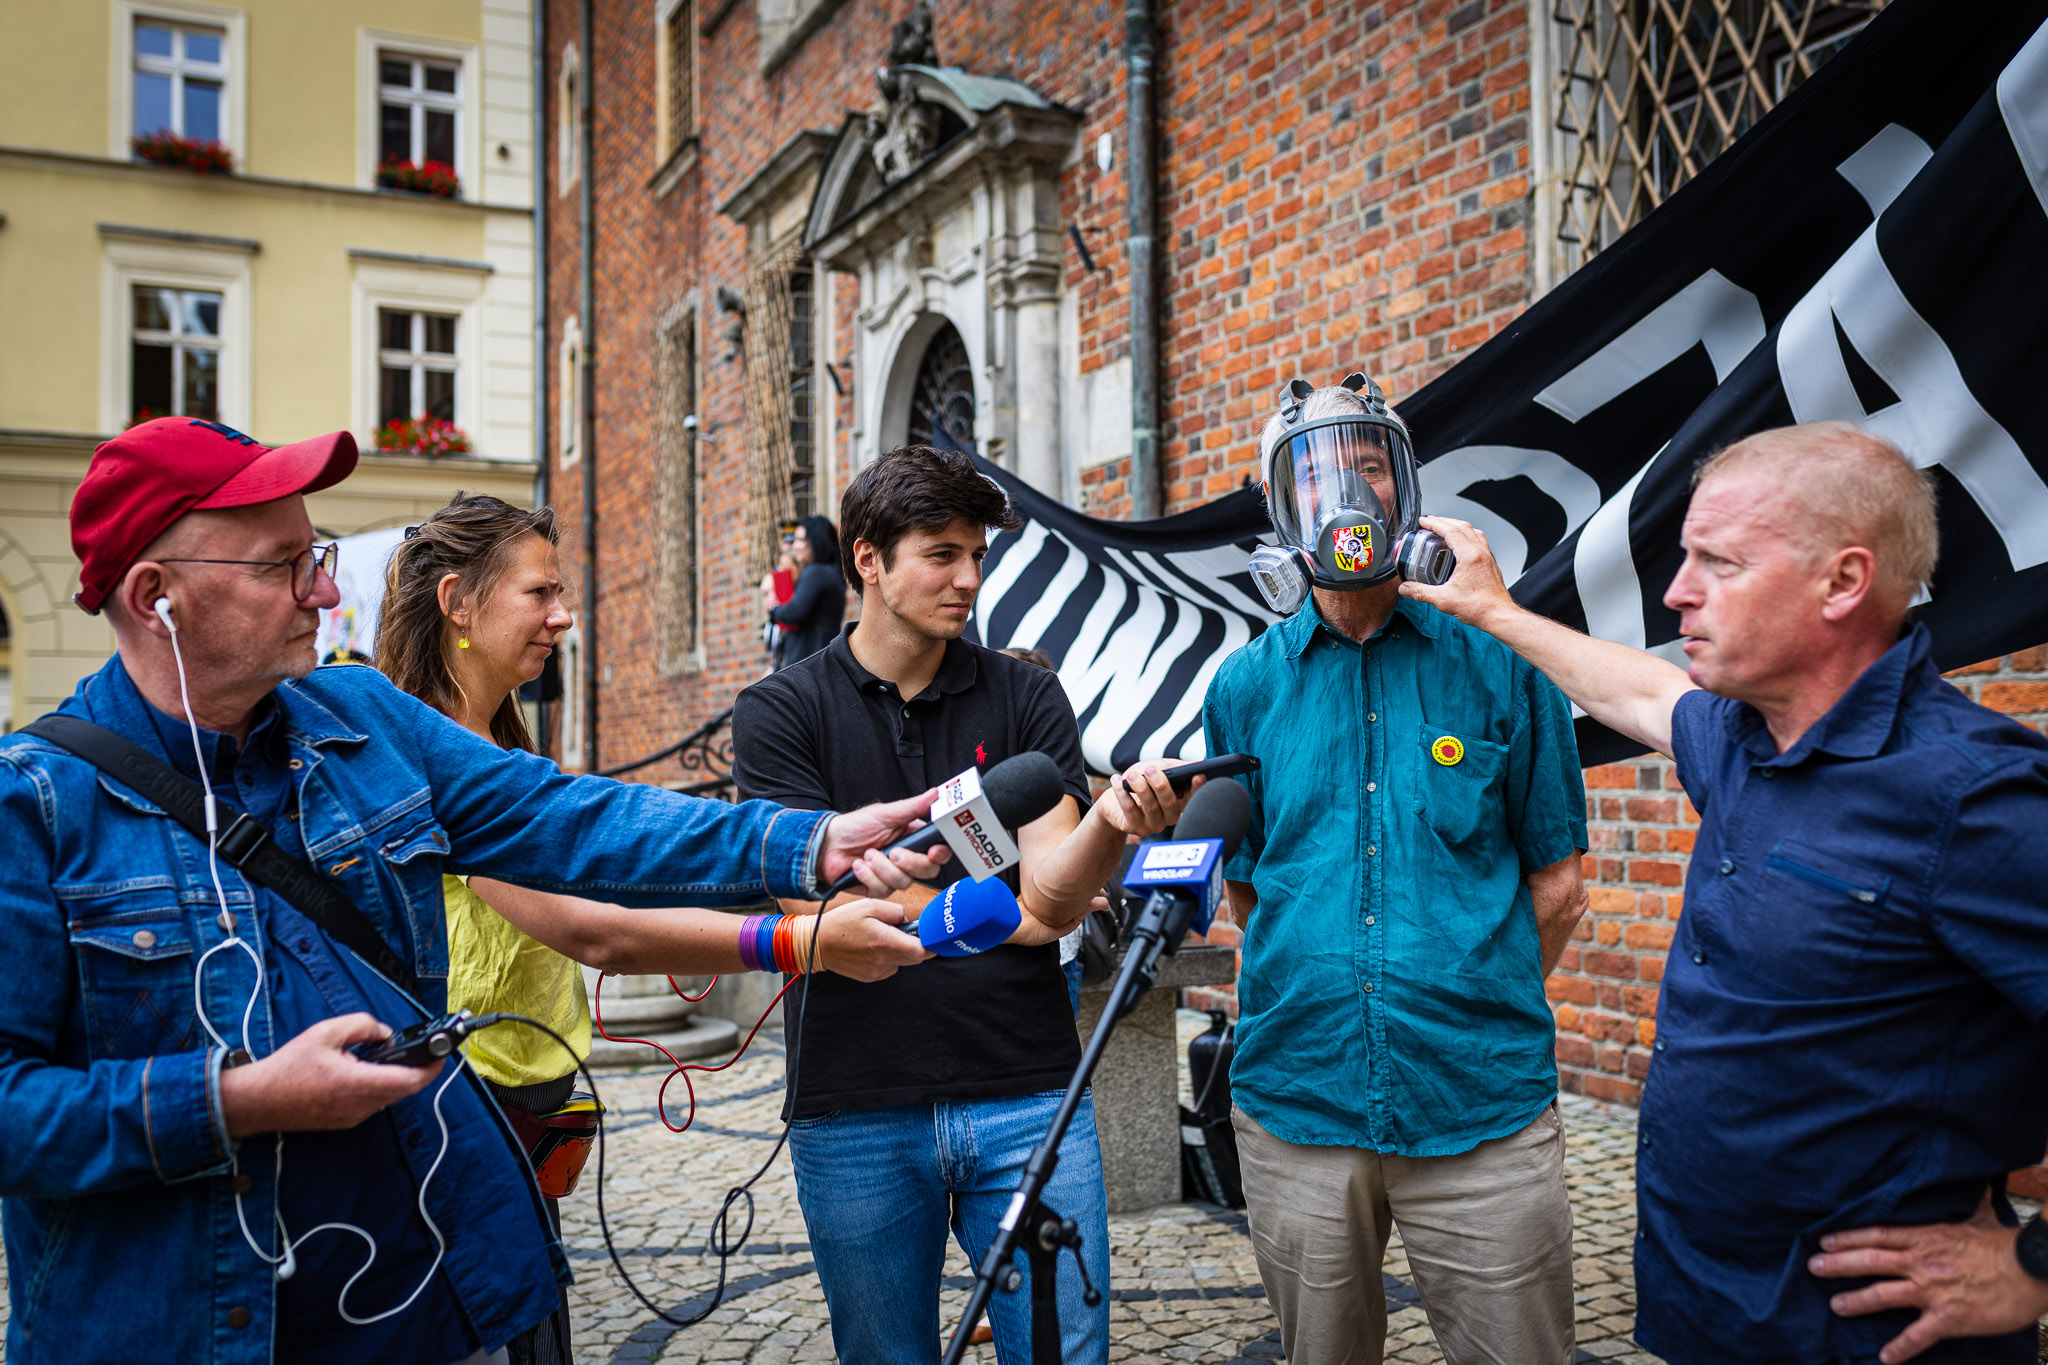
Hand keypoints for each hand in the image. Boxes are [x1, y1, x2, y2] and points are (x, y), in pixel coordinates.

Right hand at [219, 1014, 440, 1137]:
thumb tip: (386, 1034)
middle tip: (424, 1049)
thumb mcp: (326, 1032)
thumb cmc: (288, 1067)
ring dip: (397, 1077)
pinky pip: (373, 1102)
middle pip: (406, 1089)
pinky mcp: (345, 1121)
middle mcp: (361, 1106)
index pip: (411, 1081)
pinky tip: (367, 1069)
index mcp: (359, 1084)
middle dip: (419, 1068)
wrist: (257, 1101)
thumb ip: (363, 1026)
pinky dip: (380, 1085)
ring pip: (390, 1096)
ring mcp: (354, 1117)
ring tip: (392, 1055)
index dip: (432, 1066)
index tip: (442, 1051)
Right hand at [813, 898, 934, 980]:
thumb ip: (894, 911)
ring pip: (902, 963)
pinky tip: (872, 947)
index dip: (929, 943)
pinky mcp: (870, 977)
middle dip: (916, 945)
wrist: (816, 944)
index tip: (929, 934)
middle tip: (905, 931)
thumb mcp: (869, 905)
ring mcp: (877, 971)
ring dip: (901, 951)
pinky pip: (889, 967)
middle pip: (915, 958)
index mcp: (885, 942)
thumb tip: (907, 919)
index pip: (921, 951)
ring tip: (882, 937)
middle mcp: (883, 961)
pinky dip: (888, 958)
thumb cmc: (842, 922)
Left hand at [818, 789, 952, 888]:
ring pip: (903, 882)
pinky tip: (857, 866)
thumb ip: (913, 807)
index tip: (933, 852)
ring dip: (882, 867)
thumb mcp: (885, 814)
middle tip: (894, 852)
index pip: (938, 852)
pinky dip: (868, 876)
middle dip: (910, 863)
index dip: (940, 854)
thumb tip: (935, 794)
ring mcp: (893, 876)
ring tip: (868, 854)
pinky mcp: (878, 889)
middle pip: (927, 871)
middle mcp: (906, 860)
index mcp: (913, 839)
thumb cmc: (854, 827)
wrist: (827, 845)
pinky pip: (882, 889)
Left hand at [1098, 760, 1197, 838]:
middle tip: (1151, 770)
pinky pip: (1130, 811)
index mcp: (1178, 802)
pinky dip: (1123, 794)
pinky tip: (1117, 780)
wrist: (1113, 803)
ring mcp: (1153, 825)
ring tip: (1132, 775)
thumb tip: (1194, 764)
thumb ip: (1174, 767)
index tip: (1198, 775)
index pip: (1192, 797)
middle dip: (1161, 786)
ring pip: (1151, 808)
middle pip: (1170, 804)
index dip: (1196, 788)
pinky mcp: (1135, 828)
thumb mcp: (1158, 769)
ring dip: (1141, 789)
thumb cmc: (1140, 782)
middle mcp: (1169, 817)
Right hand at [1398, 516, 1518, 627]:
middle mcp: (1481, 553)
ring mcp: (1487, 558)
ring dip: (1458, 526)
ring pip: (1473, 532)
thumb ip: (1421, 592)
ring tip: (1446, 529)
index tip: (1424, 521)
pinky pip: (1479, 542)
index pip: (1451, 530)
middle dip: (1445, 521)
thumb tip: (1406, 588)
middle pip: (1462, 526)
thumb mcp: (1443, 600)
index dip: (1435, 523)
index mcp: (1470, 556)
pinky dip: (1468, 537)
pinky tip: (1461, 546)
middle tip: (1431, 522)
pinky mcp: (1490, 565)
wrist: (1499, 616)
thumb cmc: (1480, 607)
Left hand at [1808, 1192, 2047, 1362]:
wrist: (2034, 1268)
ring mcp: (1934, 1291)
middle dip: (1839, 1265)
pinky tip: (1886, 1357)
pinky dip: (1901, 1348)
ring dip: (1857, 1302)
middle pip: (1871, 1261)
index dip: (1848, 1238)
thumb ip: (1966, 1208)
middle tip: (1814, 1268)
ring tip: (1836, 1306)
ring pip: (1884, 1295)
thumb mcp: (1979, 1219)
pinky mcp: (1950, 1317)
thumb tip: (1973, 1188)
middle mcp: (1922, 1263)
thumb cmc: (2007, 1245)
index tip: (1825, 1242)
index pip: (1878, 1235)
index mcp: (1926, 1238)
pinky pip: (1919, 1335)